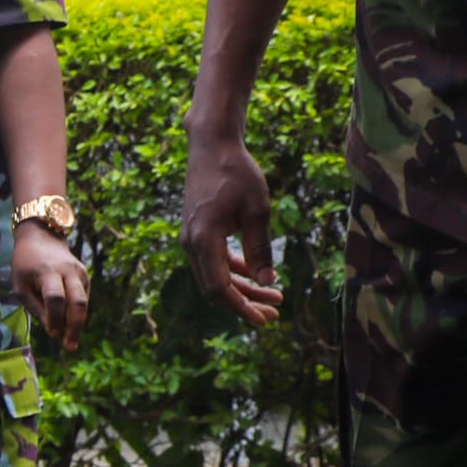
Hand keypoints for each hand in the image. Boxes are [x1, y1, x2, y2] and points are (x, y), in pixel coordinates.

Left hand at [12, 223, 89, 350]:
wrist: (41, 237)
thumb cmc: (25, 264)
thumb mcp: (20, 285)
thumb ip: (34, 307)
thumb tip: (53, 330)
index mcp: (46, 272)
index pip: (55, 298)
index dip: (54, 318)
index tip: (52, 333)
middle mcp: (67, 271)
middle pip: (77, 302)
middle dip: (75, 327)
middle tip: (69, 347)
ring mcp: (79, 272)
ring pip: (85, 302)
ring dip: (79, 324)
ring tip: (70, 342)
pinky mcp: (85, 275)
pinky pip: (83, 298)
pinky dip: (77, 313)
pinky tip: (68, 323)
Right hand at [182, 130, 283, 327]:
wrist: (211, 146)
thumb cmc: (236, 174)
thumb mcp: (257, 211)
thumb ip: (260, 249)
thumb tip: (267, 282)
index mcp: (203, 240)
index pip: (219, 287)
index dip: (241, 307)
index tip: (264, 319)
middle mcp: (191, 243)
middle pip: (215, 288)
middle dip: (244, 304)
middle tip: (274, 316)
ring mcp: (192, 238)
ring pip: (215, 276)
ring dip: (242, 289)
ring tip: (274, 297)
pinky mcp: (198, 232)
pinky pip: (214, 261)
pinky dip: (235, 272)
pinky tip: (257, 274)